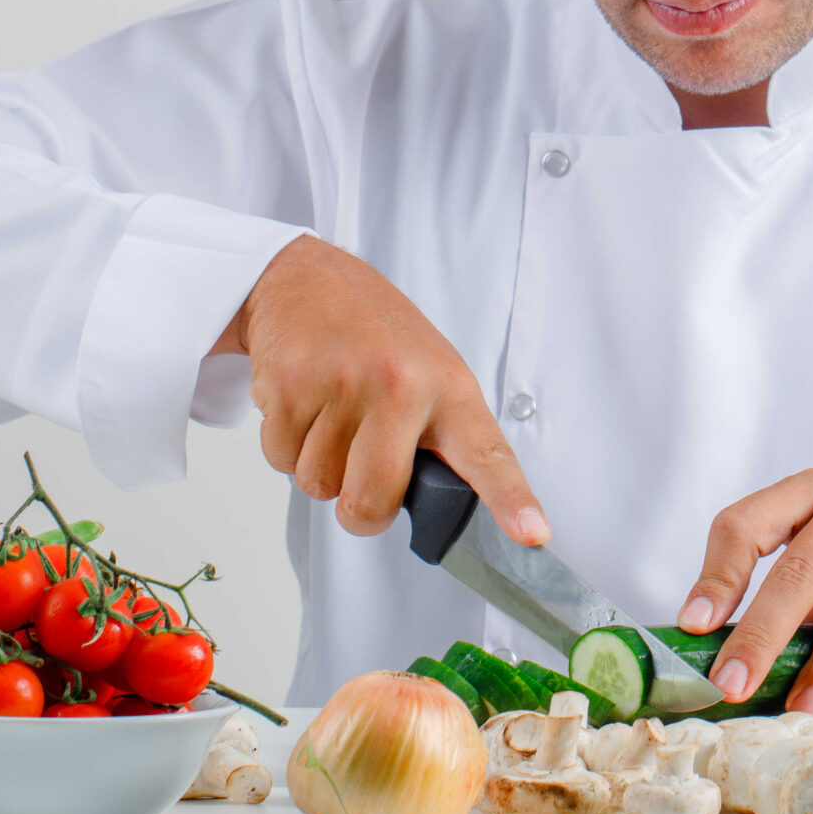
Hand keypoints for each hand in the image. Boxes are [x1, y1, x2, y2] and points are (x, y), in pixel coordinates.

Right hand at [212, 235, 548, 547]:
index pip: (487, 454)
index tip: (533, 533)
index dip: (511, 500)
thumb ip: (437, 435)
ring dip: (317, 464)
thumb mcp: (428, 369)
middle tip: (360, 469)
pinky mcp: (290, 384)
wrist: (306, 279)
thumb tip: (433, 507)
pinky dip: (285, 443)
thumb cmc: (372, 334)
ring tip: (329, 411)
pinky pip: (279, 459)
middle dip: (359, 506)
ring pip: (318, 484)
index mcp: (448, 386)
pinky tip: (302, 401)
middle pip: (372, 501)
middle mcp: (401, 385)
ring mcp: (343, 383)